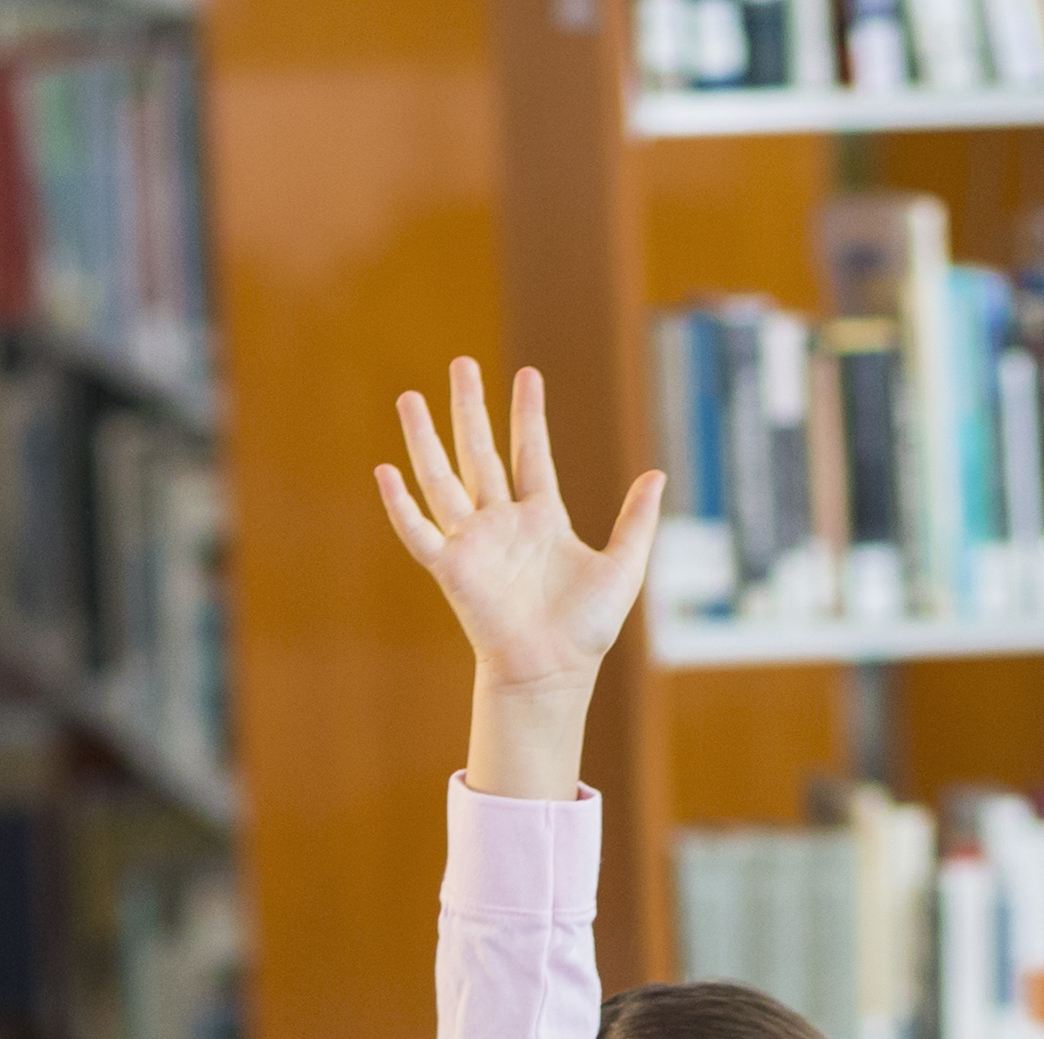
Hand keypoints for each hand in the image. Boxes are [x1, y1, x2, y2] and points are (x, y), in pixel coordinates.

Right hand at [375, 359, 657, 798]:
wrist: (554, 671)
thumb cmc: (587, 628)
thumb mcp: (623, 567)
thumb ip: (637, 521)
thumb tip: (658, 476)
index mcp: (543, 517)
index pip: (531, 452)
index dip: (528, 414)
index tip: (527, 374)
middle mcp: (503, 522)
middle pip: (479, 452)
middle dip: (469, 408)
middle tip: (460, 363)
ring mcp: (474, 542)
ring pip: (442, 478)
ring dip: (424, 439)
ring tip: (410, 397)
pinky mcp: (452, 568)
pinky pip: (420, 532)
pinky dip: (401, 505)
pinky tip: (385, 471)